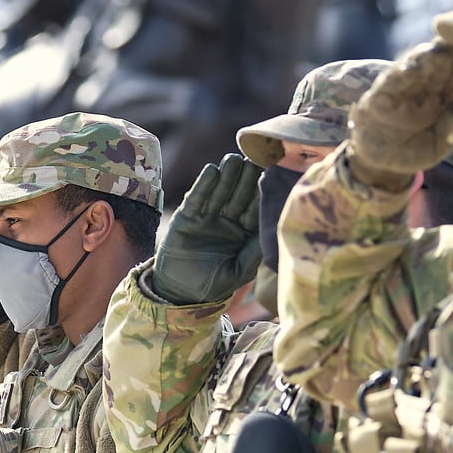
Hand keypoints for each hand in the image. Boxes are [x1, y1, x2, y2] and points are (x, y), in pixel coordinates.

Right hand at [148, 153, 264, 305]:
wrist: (180, 293)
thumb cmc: (214, 285)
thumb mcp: (240, 270)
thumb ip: (255, 251)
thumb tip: (272, 230)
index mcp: (245, 233)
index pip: (255, 208)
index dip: (262, 192)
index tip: (271, 174)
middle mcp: (228, 221)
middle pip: (239, 195)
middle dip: (246, 178)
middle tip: (254, 158)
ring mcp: (207, 218)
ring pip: (219, 193)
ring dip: (226, 176)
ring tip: (233, 159)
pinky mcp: (187, 217)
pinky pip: (197, 198)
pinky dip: (204, 185)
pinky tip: (212, 170)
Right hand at [348, 40, 452, 187]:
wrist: (381, 162)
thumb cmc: (415, 150)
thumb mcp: (438, 144)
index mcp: (445, 93)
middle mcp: (426, 85)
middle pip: (440, 62)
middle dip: (452, 48)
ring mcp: (403, 87)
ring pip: (418, 67)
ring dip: (428, 58)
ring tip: (440, 51)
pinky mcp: (380, 95)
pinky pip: (392, 82)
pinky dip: (400, 75)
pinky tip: (410, 68)